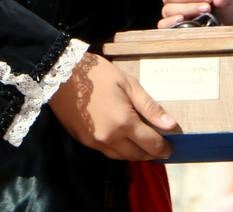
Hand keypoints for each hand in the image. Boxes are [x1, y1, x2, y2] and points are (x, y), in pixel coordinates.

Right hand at [49, 52, 177, 160]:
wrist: (61, 75)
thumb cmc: (98, 75)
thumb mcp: (128, 84)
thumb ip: (150, 107)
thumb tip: (171, 125)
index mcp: (124, 123)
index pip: (150, 144)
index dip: (164, 148)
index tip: (171, 146)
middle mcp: (110, 138)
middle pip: (136, 155)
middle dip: (150, 153)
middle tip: (160, 146)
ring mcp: (95, 142)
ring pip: (121, 157)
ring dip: (134, 154)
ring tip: (143, 144)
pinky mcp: (83, 141)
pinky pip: (106, 152)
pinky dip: (118, 150)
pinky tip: (123, 140)